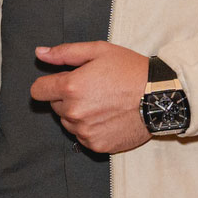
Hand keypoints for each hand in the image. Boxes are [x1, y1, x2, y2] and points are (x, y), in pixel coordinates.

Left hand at [30, 41, 151, 153]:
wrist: (159, 97)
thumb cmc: (130, 70)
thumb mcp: (98, 51)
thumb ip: (65, 53)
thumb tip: (39, 53)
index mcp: (70, 87)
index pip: (38, 91)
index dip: (49, 84)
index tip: (63, 82)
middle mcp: (74, 112)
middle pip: (55, 106)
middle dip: (68, 97)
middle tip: (93, 89)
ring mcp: (84, 132)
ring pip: (68, 122)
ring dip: (78, 114)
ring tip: (103, 103)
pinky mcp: (96, 145)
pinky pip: (82, 137)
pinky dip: (91, 128)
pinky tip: (108, 117)